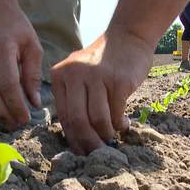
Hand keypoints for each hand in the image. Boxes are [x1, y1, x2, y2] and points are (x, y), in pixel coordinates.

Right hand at [0, 2, 42, 130]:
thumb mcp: (32, 46)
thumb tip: (35, 103)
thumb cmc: (16, 28)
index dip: (16, 105)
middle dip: (5, 113)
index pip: (7, 84)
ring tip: (8, 120)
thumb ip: (33, 75)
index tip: (26, 118)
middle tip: (18, 124)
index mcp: (2, 48)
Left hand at [51, 28, 153, 154]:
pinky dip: (120, 124)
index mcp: (60, 75)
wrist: (129, 36)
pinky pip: (116, 113)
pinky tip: (124, 125)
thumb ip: (74, 99)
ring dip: (105, 135)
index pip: (64, 115)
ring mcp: (97, 76)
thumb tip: (76, 138)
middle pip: (78, 120)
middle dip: (88, 142)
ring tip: (111, 138)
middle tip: (97, 153)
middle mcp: (75, 74)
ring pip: (98, 119)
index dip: (73, 138)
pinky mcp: (119, 80)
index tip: (80, 152)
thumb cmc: (103, 62)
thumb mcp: (79, 74)